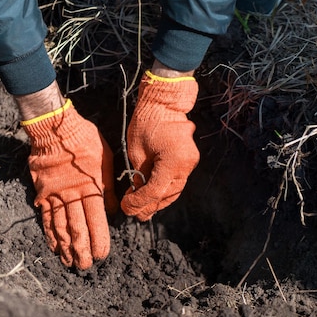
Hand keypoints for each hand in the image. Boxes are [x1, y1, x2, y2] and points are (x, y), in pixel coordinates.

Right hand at [22, 100, 117, 269]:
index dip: (98, 239)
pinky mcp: (42, 193)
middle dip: (82, 249)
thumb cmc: (85, 140)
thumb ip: (109, 188)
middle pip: (76, 227)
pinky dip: (50, 234)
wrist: (54, 127)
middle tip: (86, 266)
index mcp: (91, 186)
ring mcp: (54, 194)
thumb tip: (112, 211)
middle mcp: (72, 194)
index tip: (102, 255)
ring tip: (71, 262)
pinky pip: (46, 217)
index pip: (96, 219)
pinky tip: (54, 246)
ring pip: (60, 226)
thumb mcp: (106, 160)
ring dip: (66, 247)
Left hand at [120, 71, 198, 220]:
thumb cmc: (147, 122)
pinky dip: (165, 190)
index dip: (139, 203)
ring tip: (142, 208)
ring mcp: (190, 163)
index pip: (154, 192)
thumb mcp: (136, 152)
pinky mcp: (189, 161)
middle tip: (133, 213)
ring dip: (158, 201)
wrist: (165, 103)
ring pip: (174, 191)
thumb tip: (136, 195)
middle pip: (167, 195)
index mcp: (172, 162)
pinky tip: (153, 195)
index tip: (126, 208)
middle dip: (149, 206)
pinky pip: (177, 181)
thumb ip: (138, 176)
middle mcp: (185, 166)